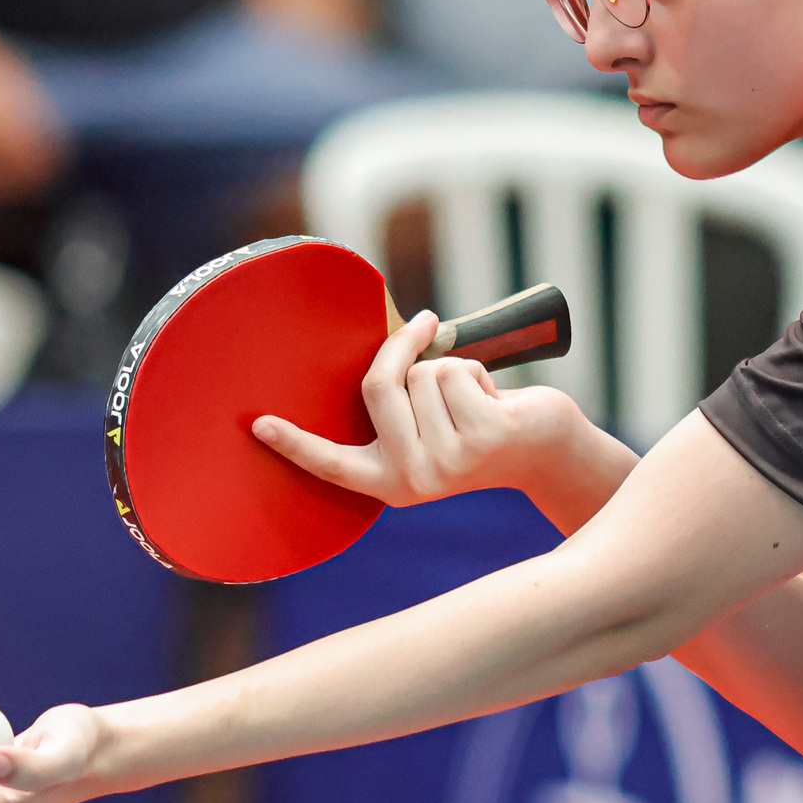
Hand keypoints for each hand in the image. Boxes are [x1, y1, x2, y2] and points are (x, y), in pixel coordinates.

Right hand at [253, 310, 596, 507]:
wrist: (545, 451)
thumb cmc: (483, 423)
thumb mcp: (432, 418)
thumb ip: (402, 395)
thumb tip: (390, 334)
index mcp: (389, 480)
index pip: (330, 464)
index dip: (294, 443)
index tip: (258, 426)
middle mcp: (412, 479)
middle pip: (378, 385)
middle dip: (403, 344)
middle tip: (425, 321)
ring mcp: (446, 464)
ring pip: (423, 373)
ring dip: (454, 367)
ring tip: (476, 397)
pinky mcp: (481, 441)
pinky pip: (456, 372)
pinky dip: (477, 369)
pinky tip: (497, 401)